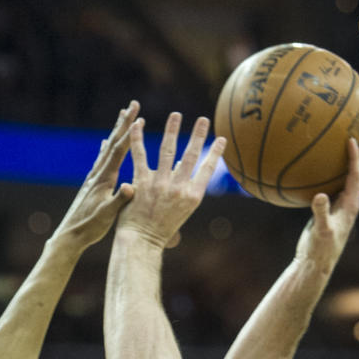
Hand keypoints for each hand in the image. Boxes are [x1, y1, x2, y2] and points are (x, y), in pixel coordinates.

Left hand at [52, 102, 140, 249]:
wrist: (70, 235)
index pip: (119, 151)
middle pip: (112, 143)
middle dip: (124, 123)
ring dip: (116, 131)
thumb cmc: (90, 228)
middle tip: (133, 104)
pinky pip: (100, 159)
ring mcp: (93, 178)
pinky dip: (105, 147)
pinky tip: (104, 143)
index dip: (130, 133)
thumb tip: (131, 186)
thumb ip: (119, 200)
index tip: (140, 116)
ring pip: (106, 148)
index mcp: (104, 179)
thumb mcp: (107, 216)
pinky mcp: (91, 184)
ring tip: (122, 116)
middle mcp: (97, 174)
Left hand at [117, 112, 226, 247]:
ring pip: (168, 151)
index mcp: (192, 197)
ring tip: (176, 115)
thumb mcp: (180, 212)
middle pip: (190, 156)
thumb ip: (182, 190)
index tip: (221, 139)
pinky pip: (140, 156)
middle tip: (203, 119)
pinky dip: (137, 139)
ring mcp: (160, 184)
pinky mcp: (142, 183)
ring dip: (172, 130)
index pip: (207, 170)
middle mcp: (179, 189)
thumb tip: (181, 168)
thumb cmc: (161, 231)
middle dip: (198, 135)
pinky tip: (137, 124)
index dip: (214, 153)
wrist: (142, 243)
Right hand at [295, 135, 358, 270]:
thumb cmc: (319, 249)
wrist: (316, 264)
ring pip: (357, 182)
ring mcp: (343, 208)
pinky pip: (342, 187)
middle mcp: (350, 205)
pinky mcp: (334, 211)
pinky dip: (343, 174)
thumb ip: (320, 213)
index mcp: (350, 206)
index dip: (355, 158)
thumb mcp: (320, 231)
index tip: (353, 139)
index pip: (356, 177)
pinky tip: (335, 169)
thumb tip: (320, 196)